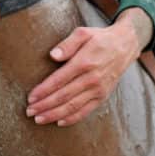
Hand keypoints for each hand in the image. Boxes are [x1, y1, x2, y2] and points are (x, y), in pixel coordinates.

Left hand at [26, 11, 147, 126]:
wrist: (125, 46)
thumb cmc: (99, 38)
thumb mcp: (83, 33)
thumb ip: (68, 44)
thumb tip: (53, 55)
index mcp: (84, 62)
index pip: (58, 80)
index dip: (43, 91)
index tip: (30, 98)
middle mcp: (92, 78)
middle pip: (63, 96)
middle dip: (44, 106)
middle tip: (29, 111)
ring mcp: (98, 90)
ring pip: (73, 106)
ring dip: (54, 115)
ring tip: (39, 119)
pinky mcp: (103, 96)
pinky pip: (86, 111)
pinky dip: (72, 118)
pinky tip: (59, 122)